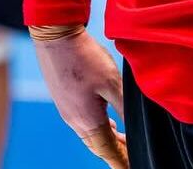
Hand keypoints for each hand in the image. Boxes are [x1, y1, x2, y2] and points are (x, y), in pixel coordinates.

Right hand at [34, 30, 128, 168]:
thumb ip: (125, 107)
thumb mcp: (112, 82)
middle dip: (116, 153)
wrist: (55, 36)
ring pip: (91, 135)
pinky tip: (108, 120)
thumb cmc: (84, 57)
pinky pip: (84, 123)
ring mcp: (68, 110)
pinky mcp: (65, 99)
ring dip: (108, 140)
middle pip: (98, 146)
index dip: (121, 160)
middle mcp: (75, 120)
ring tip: (124, 141)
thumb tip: (137, 127)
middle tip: (132, 156)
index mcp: (87, 120)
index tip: (133, 165)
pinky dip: (99, 128)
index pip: (108, 150)